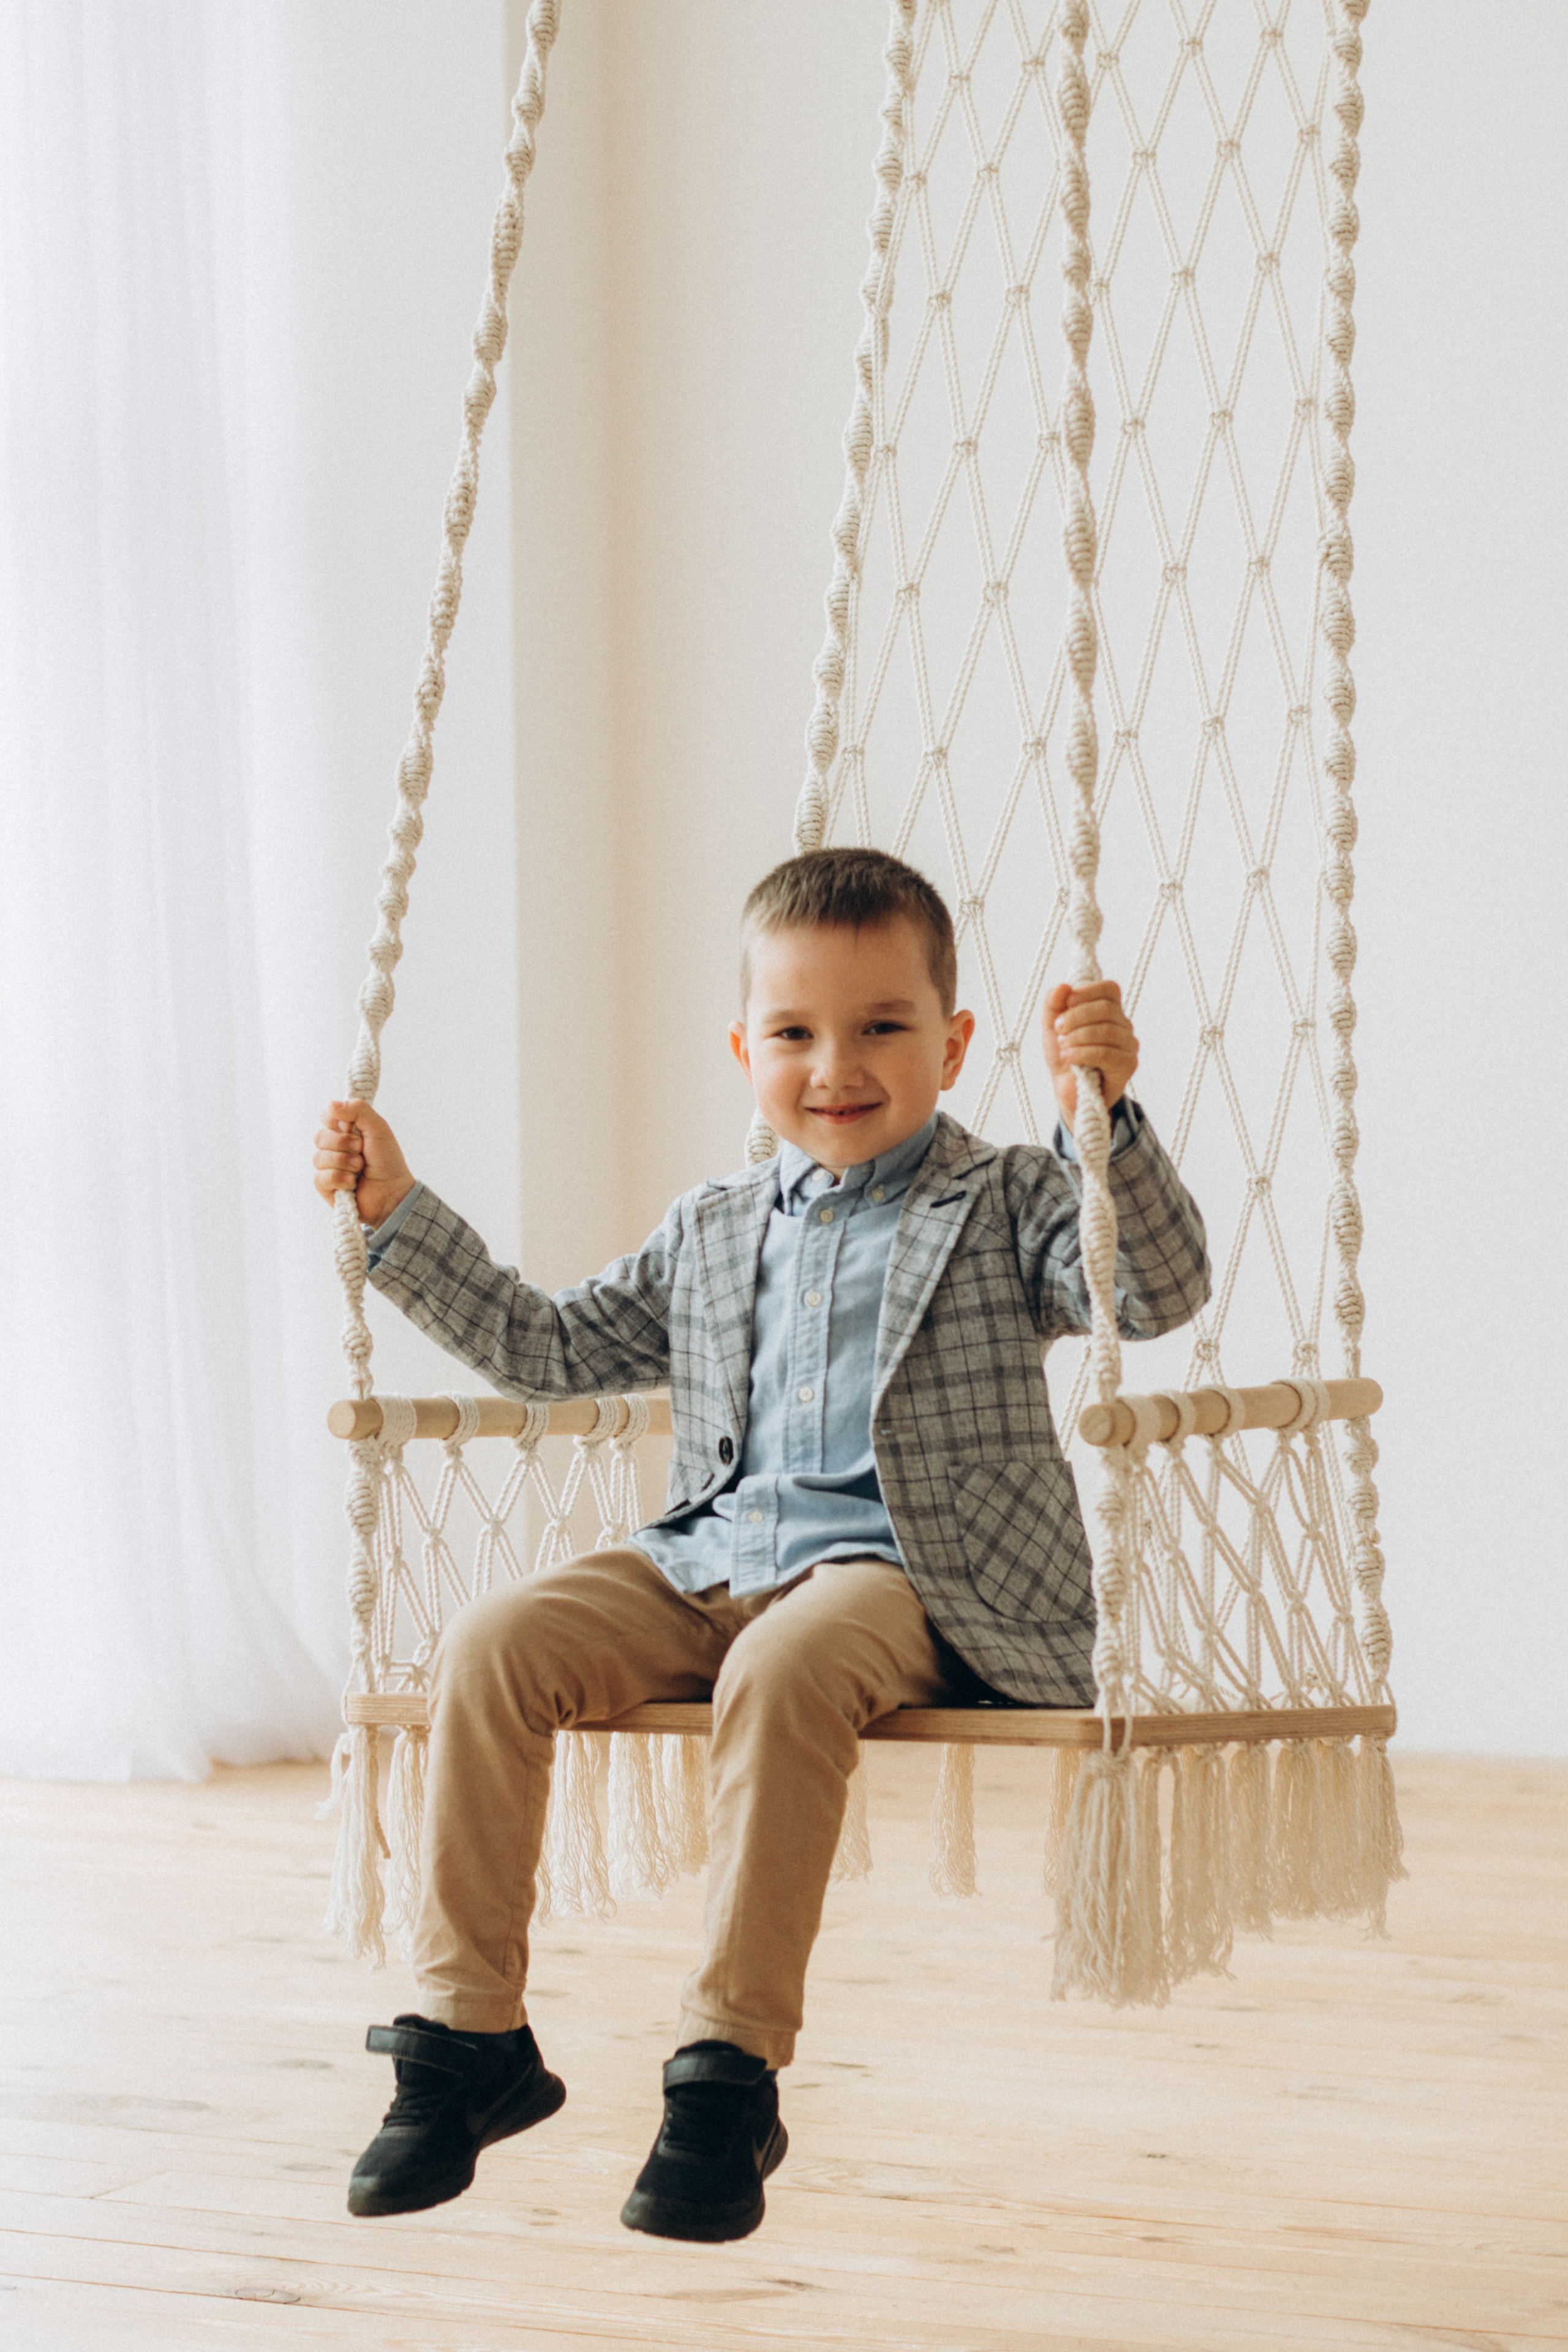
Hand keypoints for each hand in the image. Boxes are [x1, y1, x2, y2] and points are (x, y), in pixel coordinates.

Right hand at [313, 1099, 415, 1230]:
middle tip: (361, 1149)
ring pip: (319, 1157)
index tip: (352, 1127)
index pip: (327, 1116)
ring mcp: (329, 1167)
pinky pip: (320, 1178)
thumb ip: (358, 1110)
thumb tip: (332, 1104)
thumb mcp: (378, 1128)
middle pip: (320, 1137)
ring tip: (360, 1168)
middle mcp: (335, 1147)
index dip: (336, 1121)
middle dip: (343, 1143)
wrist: (393, 1193)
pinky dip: (338, 1178)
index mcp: (346, 1131)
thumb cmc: (388, 1161)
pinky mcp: (326, 1187)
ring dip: (344, 1162)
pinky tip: (352, 1183)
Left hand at [1042, 981, 1138, 1130]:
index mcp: (1108, 1011)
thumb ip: (1054, 1005)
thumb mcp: (1052, 1028)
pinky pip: (1106, 1054)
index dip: (1088, 991)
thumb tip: (1063, 986)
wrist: (1068, 1092)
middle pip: (1106, 1009)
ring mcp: (1128, 1045)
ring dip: (1077, 1037)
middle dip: (1076, 1017)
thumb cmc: (1065, 1056)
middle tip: (1059, 1029)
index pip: (1110, 989)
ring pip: (1106, 1031)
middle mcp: (1123, 1025)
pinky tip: (1068, 1057)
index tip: (1068, 1002)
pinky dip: (1082, 1053)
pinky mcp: (1127, 1065)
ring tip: (1063, 1046)